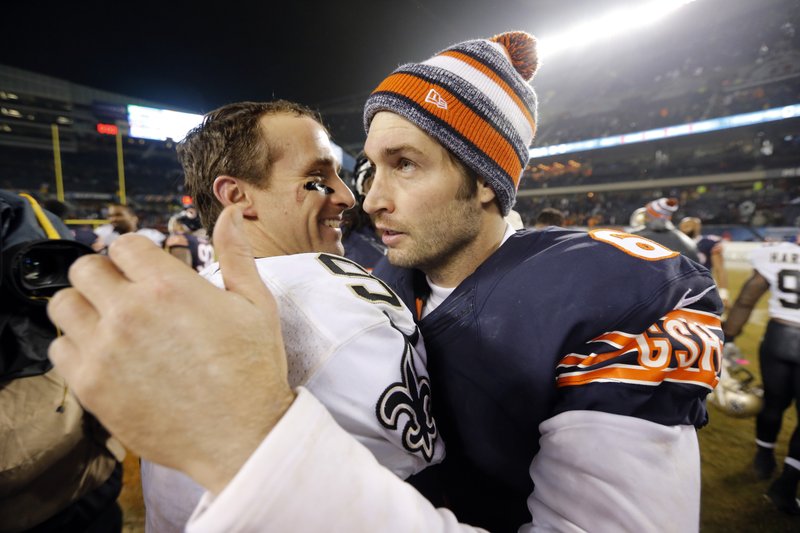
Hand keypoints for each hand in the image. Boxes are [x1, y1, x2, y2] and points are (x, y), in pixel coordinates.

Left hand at [47, 205, 294, 493]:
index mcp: (169, 286)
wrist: (242, 435)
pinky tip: (106, 355)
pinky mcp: (92, 386)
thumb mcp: (256, 303)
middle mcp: (129, 312)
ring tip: (110, 323)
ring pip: (63, 305)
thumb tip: (231, 214)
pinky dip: (76, 347)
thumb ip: (236, 254)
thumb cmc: (254, 368)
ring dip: (83, 307)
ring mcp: (105, 350)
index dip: (135, 253)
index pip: (124, 244)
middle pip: (85, 268)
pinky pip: (58, 350)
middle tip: (126, 295)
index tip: (145, 270)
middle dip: (105, 274)